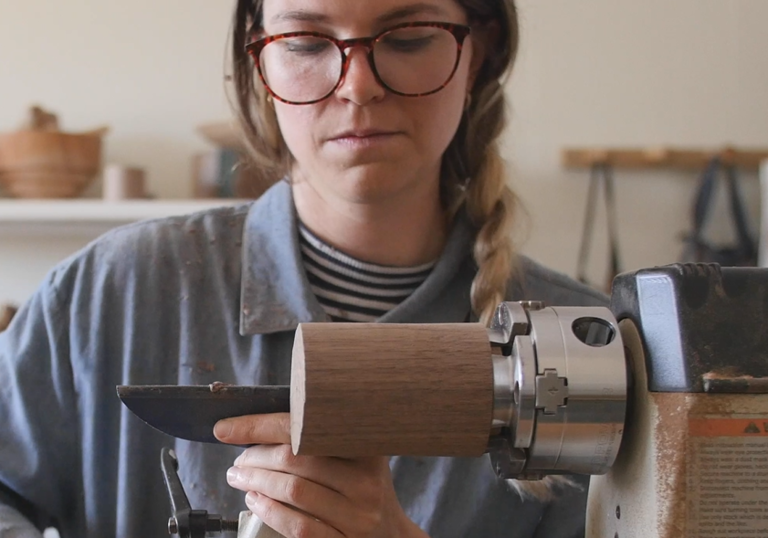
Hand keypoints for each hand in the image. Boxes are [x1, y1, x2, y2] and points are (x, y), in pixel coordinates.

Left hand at [214, 413, 427, 537]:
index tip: (227, 428)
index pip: (306, 428)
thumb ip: (325, 440)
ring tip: (239, 477)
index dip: (260, 426)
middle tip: (237, 460)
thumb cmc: (364, 489)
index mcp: (366, 448)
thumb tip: (262, 427)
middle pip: (296, 459)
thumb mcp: (358, 458)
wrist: (392, 535)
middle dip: (255, 457)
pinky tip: (256, 501)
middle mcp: (366, 480)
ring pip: (294, 491)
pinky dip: (270, 512)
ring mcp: (358, 514)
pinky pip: (300, 526)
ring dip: (256, 483)